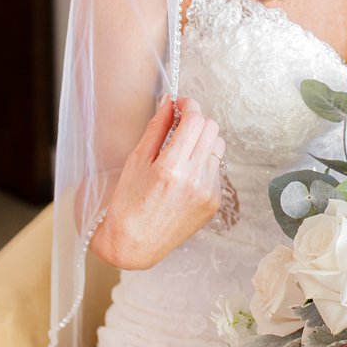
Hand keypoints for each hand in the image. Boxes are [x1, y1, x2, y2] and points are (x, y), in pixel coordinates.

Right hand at [90, 95, 226, 269]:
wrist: (135, 243)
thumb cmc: (128, 203)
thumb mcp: (136, 161)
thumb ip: (157, 129)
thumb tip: (168, 103)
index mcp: (172, 167)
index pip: (195, 121)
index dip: (188, 105)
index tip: (179, 104)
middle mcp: (196, 180)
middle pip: (212, 129)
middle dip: (197, 120)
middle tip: (179, 123)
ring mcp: (208, 193)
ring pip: (217, 148)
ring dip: (202, 141)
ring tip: (181, 150)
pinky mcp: (214, 203)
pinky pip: (215, 170)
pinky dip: (203, 162)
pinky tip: (184, 173)